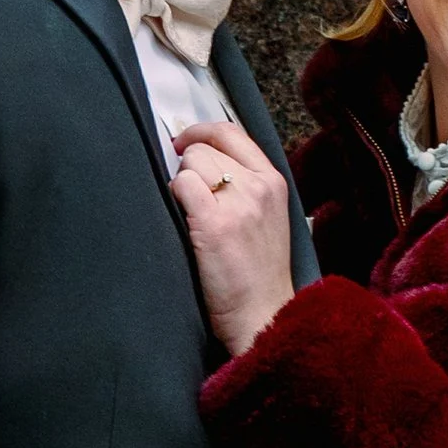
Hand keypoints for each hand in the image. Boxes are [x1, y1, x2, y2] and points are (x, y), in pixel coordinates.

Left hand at [173, 115, 294, 354]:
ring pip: (190, 163)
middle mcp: (258, 186)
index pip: (231, 132)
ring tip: (191, 215)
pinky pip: (180, 186)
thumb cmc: (259, 274)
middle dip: (188, 166)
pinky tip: (183, 221)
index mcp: (274, 181)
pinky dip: (174, 197)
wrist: (264, 316)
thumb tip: (201, 158)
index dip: (200, 131)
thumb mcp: (267, 217)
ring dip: (181, 184)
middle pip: (205, 147)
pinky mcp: (213, 224)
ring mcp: (237, 203)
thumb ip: (246, 185)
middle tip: (189, 196)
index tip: (183, 142)